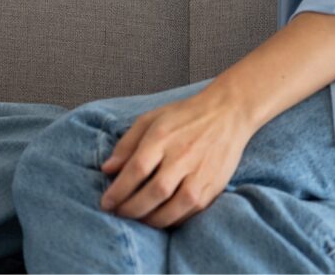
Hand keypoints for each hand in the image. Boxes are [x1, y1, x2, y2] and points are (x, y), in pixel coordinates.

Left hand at [99, 86, 255, 227]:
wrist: (228, 113)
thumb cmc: (185, 116)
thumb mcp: (150, 119)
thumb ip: (127, 144)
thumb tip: (107, 170)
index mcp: (162, 137)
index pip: (136, 169)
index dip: (118, 190)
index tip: (106, 203)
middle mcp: (182, 156)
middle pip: (153, 192)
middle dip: (131, 209)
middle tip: (119, 213)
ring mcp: (200, 174)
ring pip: (173, 208)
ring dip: (151, 220)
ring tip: (138, 218)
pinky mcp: (213, 187)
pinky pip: (189, 213)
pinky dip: (172, 220)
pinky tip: (161, 217)